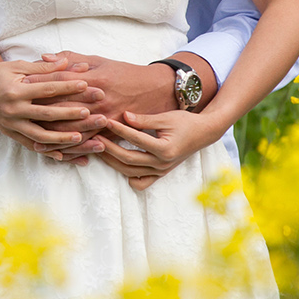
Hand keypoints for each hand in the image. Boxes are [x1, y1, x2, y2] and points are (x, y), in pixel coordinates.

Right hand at [0, 57, 103, 150]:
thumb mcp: (17, 66)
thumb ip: (43, 67)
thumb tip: (68, 61)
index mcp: (16, 90)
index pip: (48, 89)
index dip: (69, 87)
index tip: (89, 86)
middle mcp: (13, 109)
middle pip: (48, 114)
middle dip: (73, 114)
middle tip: (95, 115)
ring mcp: (10, 124)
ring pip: (40, 136)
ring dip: (61, 139)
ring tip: (81, 138)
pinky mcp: (9, 133)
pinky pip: (30, 146)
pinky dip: (46, 152)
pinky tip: (63, 156)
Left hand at [94, 110, 227, 190]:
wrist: (203, 133)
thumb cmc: (185, 122)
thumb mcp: (165, 117)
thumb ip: (144, 120)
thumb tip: (123, 116)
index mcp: (165, 148)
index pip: (136, 139)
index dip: (119, 129)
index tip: (105, 120)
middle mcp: (162, 163)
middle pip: (128, 159)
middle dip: (109, 148)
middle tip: (95, 137)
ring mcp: (161, 171)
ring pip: (130, 172)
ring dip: (112, 162)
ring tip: (99, 150)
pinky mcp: (160, 174)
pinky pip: (140, 182)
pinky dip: (128, 176)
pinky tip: (117, 164)